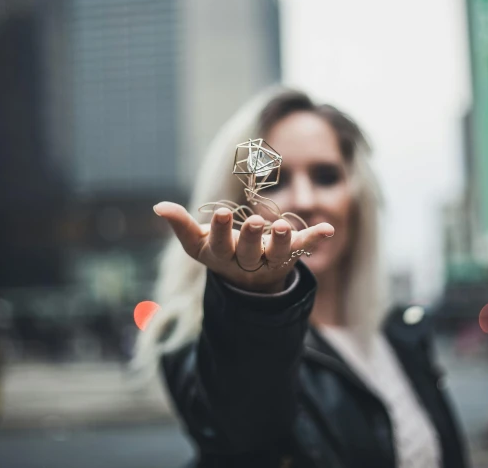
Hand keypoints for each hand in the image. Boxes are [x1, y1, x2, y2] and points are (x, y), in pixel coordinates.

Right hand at [153, 202, 333, 292]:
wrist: (249, 281)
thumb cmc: (220, 252)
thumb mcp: (198, 243)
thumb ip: (180, 225)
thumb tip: (158, 206)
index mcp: (222, 256)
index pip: (219, 245)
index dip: (219, 231)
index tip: (220, 213)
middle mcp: (247, 262)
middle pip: (248, 252)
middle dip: (251, 237)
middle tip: (255, 222)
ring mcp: (270, 260)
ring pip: (277, 254)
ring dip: (282, 241)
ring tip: (286, 227)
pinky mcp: (290, 256)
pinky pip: (304, 248)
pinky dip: (316, 238)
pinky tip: (328, 229)